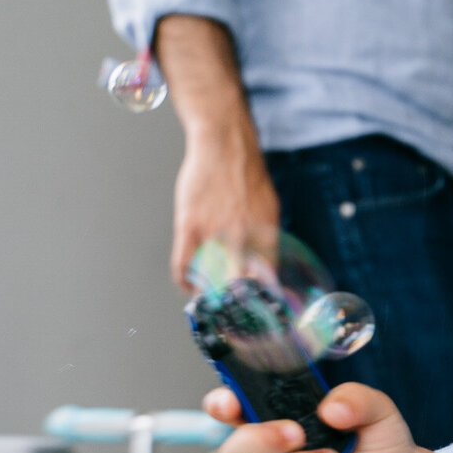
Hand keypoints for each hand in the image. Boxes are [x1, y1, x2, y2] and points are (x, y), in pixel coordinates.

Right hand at [171, 138, 280, 290]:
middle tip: (230, 307)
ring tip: (208, 294)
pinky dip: (184, 279)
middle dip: (235, 301)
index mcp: (267, 233)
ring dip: (208, 290)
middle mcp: (244, 235)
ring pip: (210, 277)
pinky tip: (187, 284)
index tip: (257, 305)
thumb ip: (266, 235)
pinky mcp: (190, 225)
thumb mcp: (269, 207)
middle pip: (240, 284)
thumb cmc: (246, 174)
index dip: (262, 295)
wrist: (225, 145)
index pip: (268, 276)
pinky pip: (183, 263)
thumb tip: (265, 259)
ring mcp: (216, 231)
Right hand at [205, 382, 426, 452]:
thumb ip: (357, 399)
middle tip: (297, 434)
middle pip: (236, 452)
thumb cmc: (378, 445)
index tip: (229, 404)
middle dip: (261, 440)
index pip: (235, 412)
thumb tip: (331, 409)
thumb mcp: (377, 411)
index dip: (224, 406)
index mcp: (279, 421)